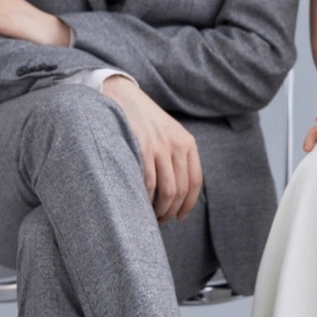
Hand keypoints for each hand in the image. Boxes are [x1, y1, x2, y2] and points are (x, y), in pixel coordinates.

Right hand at [102, 75, 201, 223]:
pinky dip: (145, 200)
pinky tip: (139, 203)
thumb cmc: (144, 120)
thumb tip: (177, 193)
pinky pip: (148, 184)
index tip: (180, 216)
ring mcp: (159, 147)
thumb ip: (177, 156)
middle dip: (171, 211)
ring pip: (167, 191)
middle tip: (161, 220)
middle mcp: (176, 145)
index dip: (188, 204)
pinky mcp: (142, 149)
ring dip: (159, 210)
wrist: (122, 96)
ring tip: (150, 216)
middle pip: (180, 190)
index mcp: (187, 142)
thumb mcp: (168, 133)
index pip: (195, 182)